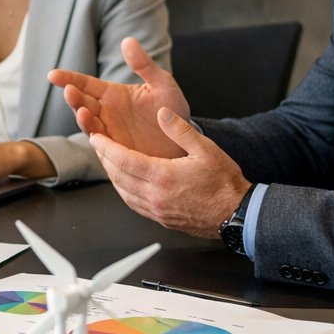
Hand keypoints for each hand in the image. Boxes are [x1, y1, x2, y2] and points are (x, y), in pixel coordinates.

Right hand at [47, 37, 189, 159]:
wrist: (185, 143)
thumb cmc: (173, 112)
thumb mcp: (162, 84)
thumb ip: (144, 65)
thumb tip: (127, 40)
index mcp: (113, 94)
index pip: (85, 84)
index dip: (68, 79)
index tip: (53, 75)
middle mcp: (106, 112)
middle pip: (82, 103)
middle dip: (74, 98)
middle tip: (69, 91)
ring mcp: (109, 132)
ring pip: (89, 124)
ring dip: (83, 117)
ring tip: (83, 111)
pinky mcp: (116, 150)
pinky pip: (102, 144)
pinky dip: (97, 138)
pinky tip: (96, 133)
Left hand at [91, 106, 250, 237]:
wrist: (237, 215)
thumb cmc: (224, 184)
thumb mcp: (206, 149)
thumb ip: (180, 130)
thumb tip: (162, 113)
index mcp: (163, 177)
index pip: (123, 160)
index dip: (106, 147)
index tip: (96, 137)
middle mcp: (155, 196)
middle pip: (117, 176)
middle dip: (104, 159)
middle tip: (98, 145)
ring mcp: (157, 210)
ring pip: (122, 192)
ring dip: (112, 175)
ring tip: (108, 161)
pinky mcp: (161, 219)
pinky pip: (133, 204)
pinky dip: (124, 190)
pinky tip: (125, 182)